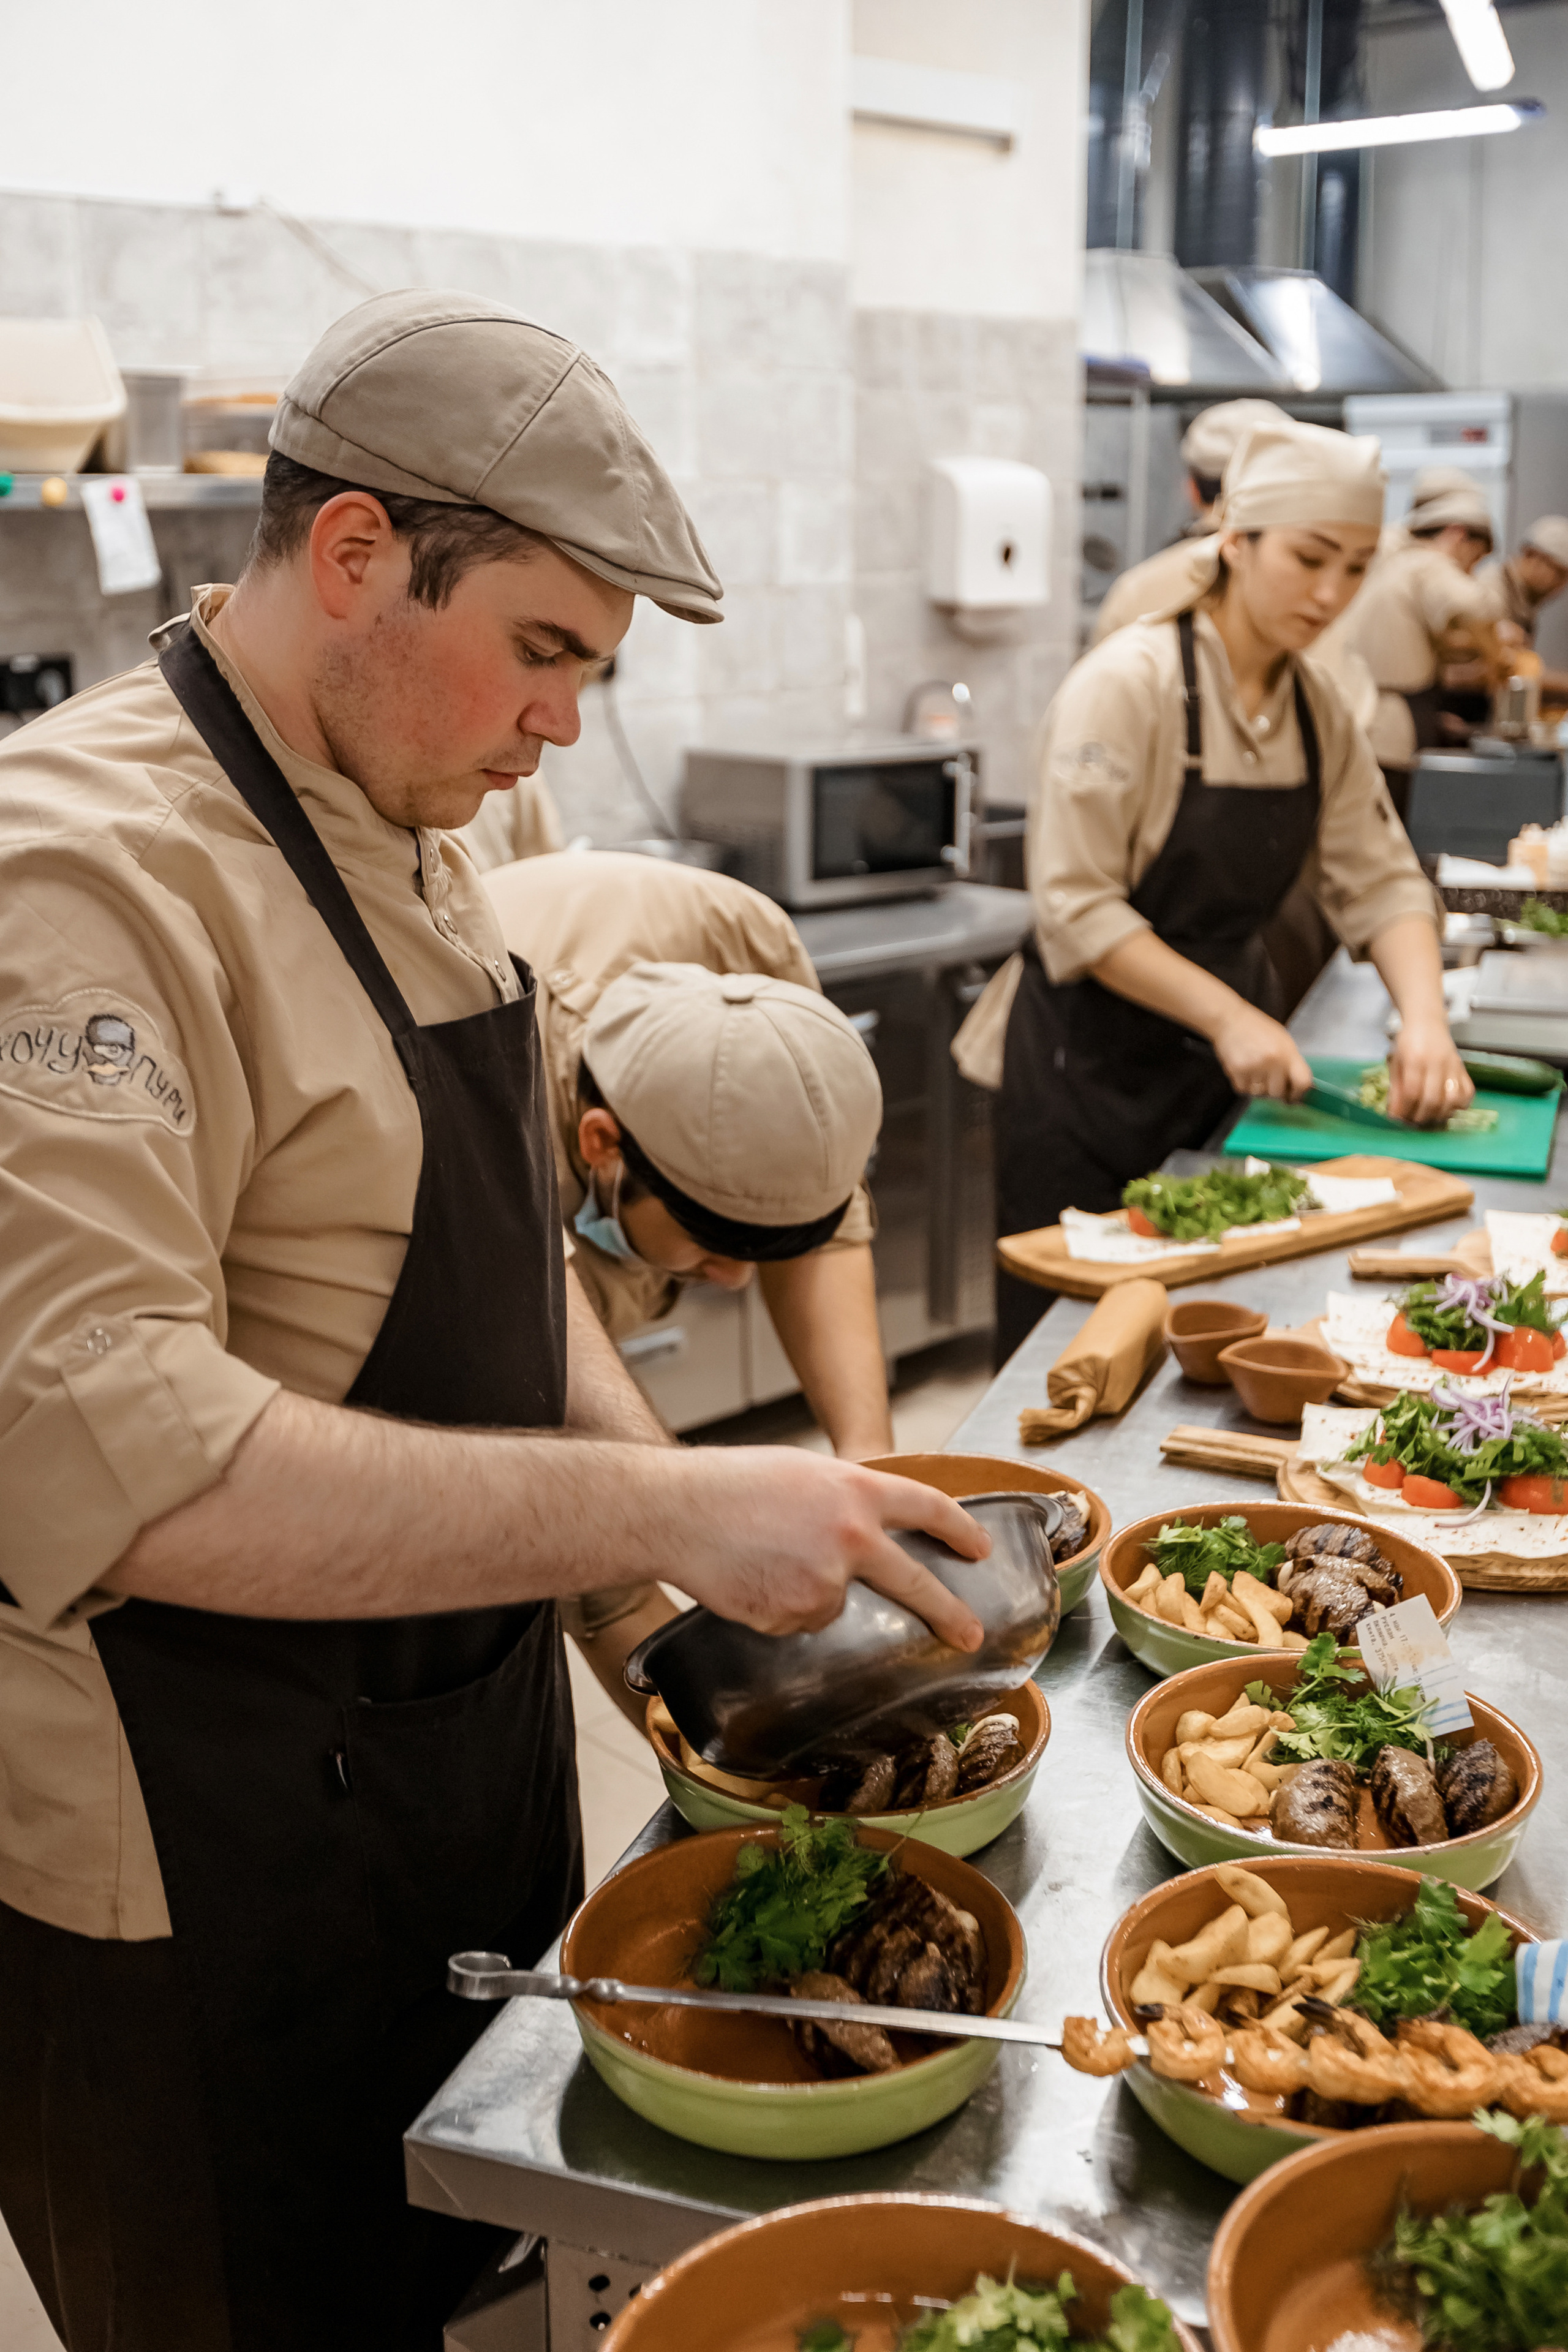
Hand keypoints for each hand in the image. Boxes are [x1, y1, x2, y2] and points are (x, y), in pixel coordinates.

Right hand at [672, 1452, 989, 1649]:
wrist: (679, 1511)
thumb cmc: (732, 1485)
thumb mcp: (805, 1473)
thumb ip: (847, 1501)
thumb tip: (871, 1534)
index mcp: (857, 1492)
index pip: (928, 1508)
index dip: (959, 1529)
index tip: (979, 1550)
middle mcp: (851, 1538)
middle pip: (915, 1583)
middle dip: (948, 1612)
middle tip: (969, 1634)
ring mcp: (825, 1582)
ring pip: (837, 1604)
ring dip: (812, 1592)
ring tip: (768, 1560)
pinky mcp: (795, 1615)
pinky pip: (801, 1622)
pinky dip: (783, 1608)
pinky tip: (755, 1579)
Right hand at [1210, 1002, 1313, 1102]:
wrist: (1230, 1019)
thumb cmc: (1257, 1028)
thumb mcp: (1283, 1041)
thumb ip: (1291, 1063)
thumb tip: (1297, 1086)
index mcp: (1287, 1053)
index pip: (1302, 1082)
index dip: (1299, 1093)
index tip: (1294, 1096)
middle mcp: (1272, 1061)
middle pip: (1278, 1093)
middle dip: (1275, 1090)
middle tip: (1269, 1081)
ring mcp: (1254, 1067)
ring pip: (1260, 1094)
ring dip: (1258, 1088)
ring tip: (1255, 1071)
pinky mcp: (1236, 1071)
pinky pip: (1244, 1090)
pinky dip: (1244, 1084)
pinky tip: (1244, 1070)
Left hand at [1388, 1020, 1471, 1126]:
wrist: (1427, 1022)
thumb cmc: (1408, 1042)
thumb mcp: (1395, 1062)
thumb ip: (1396, 1088)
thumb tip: (1394, 1114)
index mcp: (1415, 1058)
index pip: (1412, 1092)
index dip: (1404, 1110)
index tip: (1397, 1119)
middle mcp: (1437, 1061)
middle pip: (1433, 1098)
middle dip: (1420, 1116)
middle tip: (1412, 1121)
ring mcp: (1453, 1065)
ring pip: (1452, 1099)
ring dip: (1439, 1114)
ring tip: (1428, 1116)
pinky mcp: (1463, 1068)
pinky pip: (1467, 1092)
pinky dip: (1458, 1105)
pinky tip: (1446, 1107)